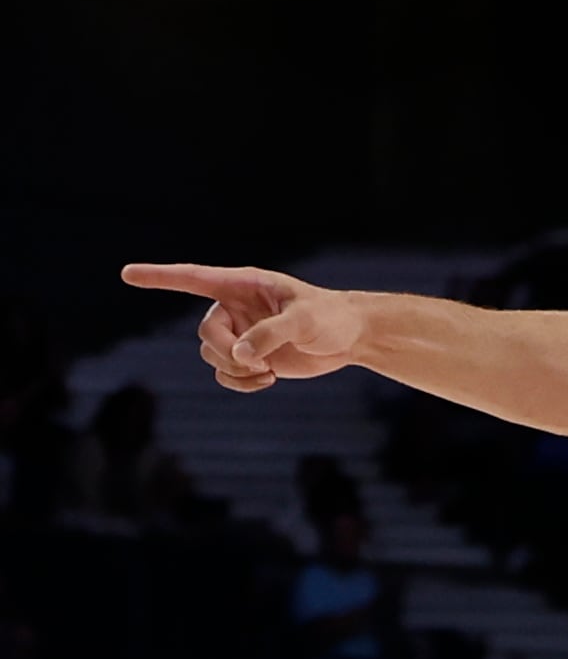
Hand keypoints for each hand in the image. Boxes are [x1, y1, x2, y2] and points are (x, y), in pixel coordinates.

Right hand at [120, 262, 367, 392]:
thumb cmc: (329, 317)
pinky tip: (267, 382)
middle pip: (205, 332)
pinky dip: (240, 383)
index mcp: (242, 284)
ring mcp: (240, 333)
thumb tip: (241, 356)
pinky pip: (225, 374)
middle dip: (224, 352)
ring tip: (267, 373)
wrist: (348, 338)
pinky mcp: (250, 357)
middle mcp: (235, 307)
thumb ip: (270, 334)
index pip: (192, 278)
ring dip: (234, 370)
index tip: (128, 275)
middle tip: (255, 363)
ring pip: (212, 355)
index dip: (160, 277)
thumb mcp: (304, 320)